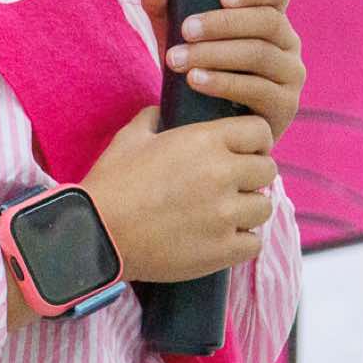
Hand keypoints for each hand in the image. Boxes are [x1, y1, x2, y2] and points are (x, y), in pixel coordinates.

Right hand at [80, 104, 277, 283]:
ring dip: (248, 209)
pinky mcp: (222, 250)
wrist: (95, 234)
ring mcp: (224, 215)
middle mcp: (221, 174)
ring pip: (264, 206)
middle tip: (232, 184)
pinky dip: (241, 241)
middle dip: (252, 175)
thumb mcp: (130, 137)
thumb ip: (154, 117)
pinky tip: (221, 237)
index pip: (260, 131)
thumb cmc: (111, 183)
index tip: (244, 151)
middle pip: (267, 169)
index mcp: (204, 140)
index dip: (254, 141)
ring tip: (226, 212)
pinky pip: (254, 243)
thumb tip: (163, 112)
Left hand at [141, 0, 305, 143]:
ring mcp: (290, 74)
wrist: (208, 124)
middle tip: (185, 30)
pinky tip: (195, 81)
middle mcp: (288, 42)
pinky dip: (223, 83)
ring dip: (215, 54)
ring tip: (177, 59)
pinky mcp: (285, 106)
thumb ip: (165, 11)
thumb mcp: (182, 39)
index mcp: (269, 15)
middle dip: (222, 24)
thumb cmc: (200, 68)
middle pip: (267, 21)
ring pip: (260, 54)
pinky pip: (258, 89)